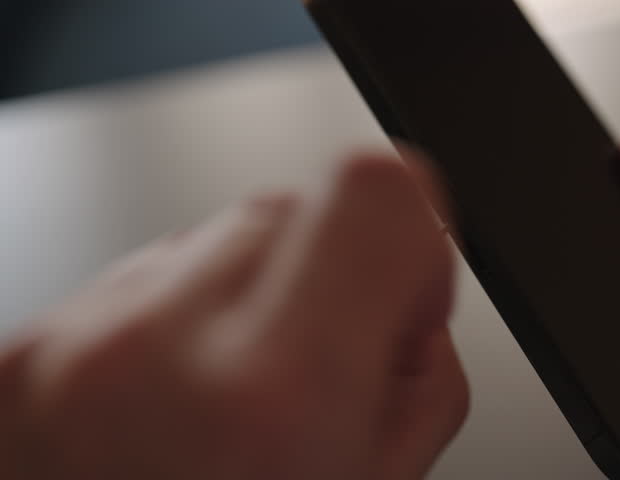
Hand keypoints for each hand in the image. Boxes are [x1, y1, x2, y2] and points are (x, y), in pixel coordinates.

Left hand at [0, 151, 468, 479]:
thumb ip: (415, 380)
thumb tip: (404, 300)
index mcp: (270, 403)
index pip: (374, 191)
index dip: (413, 226)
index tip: (407, 280)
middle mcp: (149, 353)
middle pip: (287, 210)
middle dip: (326, 280)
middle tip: (311, 381)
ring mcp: (65, 348)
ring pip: (211, 243)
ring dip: (244, 308)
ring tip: (229, 411)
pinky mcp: (16, 354)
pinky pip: (140, 287)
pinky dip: (178, 332)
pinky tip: (170, 416)